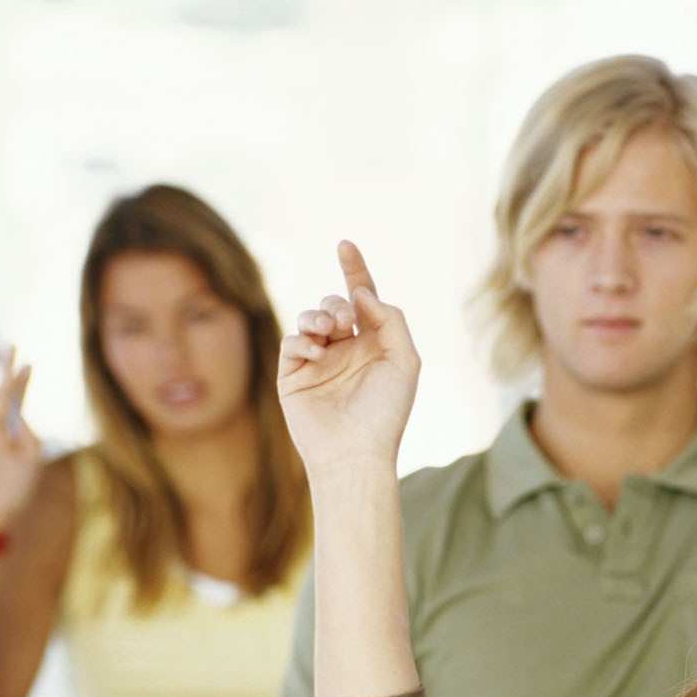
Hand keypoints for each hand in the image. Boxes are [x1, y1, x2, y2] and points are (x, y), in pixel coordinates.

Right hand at [277, 241, 419, 481]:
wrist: (355, 451)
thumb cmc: (386, 411)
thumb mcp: (405, 361)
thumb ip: (390, 319)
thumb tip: (362, 294)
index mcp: (375, 345)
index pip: (362, 299)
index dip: (354, 270)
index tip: (345, 244)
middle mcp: (346, 350)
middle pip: (334, 304)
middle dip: (336, 304)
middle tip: (343, 323)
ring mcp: (318, 361)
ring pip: (310, 318)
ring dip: (318, 317)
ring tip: (326, 333)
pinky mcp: (293, 374)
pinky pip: (292, 341)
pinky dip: (302, 341)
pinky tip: (315, 354)